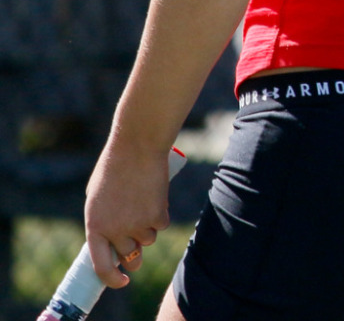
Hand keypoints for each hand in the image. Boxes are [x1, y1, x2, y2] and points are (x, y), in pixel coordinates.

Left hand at [82, 138, 170, 288]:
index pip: (101, 265)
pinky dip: (160, 214)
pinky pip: (161, 225)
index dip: (112, 278)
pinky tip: (153, 197)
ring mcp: (138, 224)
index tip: (121, 282)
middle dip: (134, 253)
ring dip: (147, 228)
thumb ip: (102, 220)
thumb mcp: (97, 198)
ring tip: (142, 204)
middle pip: (129, 255)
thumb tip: (112, 239)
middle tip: (136, 243)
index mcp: (95, 226)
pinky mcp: (158, 216)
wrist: (136, 148)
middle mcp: (115, 230)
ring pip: (147, 240)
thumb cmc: (113, 168)